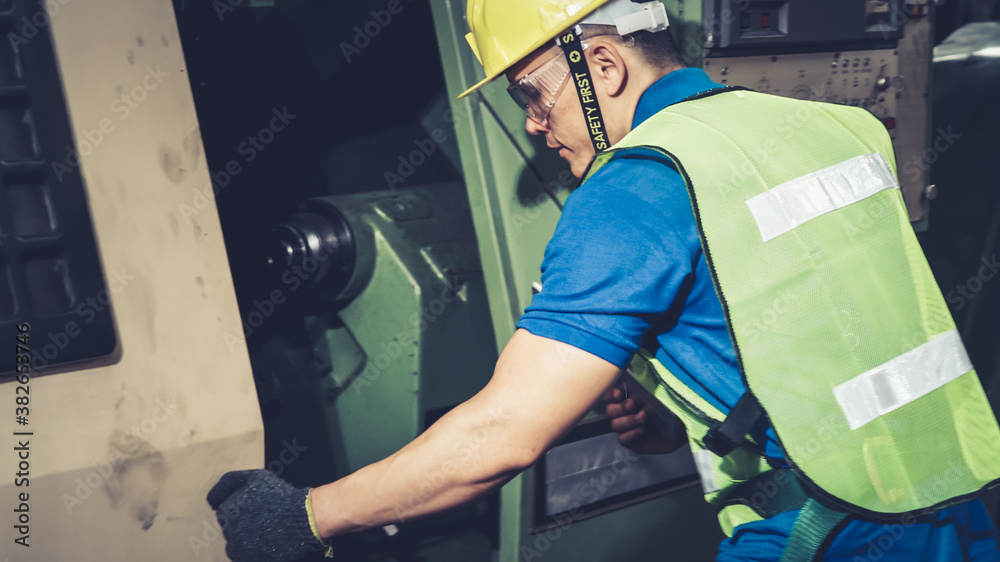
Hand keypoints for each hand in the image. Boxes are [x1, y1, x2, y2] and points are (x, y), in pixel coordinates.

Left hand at [207, 469, 330, 561]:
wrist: (305, 519)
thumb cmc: (282, 497)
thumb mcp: (256, 478)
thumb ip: (230, 482)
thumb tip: (211, 499)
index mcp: (228, 509)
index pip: (224, 511)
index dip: (242, 508)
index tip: (257, 508)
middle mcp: (229, 529)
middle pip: (230, 528)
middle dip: (243, 523)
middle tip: (264, 519)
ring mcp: (239, 547)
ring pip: (235, 544)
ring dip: (246, 538)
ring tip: (267, 531)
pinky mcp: (248, 559)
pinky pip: (243, 556)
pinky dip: (252, 550)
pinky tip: (267, 542)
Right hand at [603, 386, 685, 454]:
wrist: (689, 425)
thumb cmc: (676, 406)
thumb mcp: (664, 391)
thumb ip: (650, 383)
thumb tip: (638, 374)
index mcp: (630, 396)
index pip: (610, 395)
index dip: (610, 394)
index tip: (618, 393)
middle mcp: (627, 412)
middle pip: (610, 410)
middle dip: (620, 407)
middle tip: (633, 404)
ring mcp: (630, 428)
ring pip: (615, 425)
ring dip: (628, 420)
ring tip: (643, 417)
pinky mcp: (635, 442)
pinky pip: (623, 440)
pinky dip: (630, 434)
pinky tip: (642, 430)